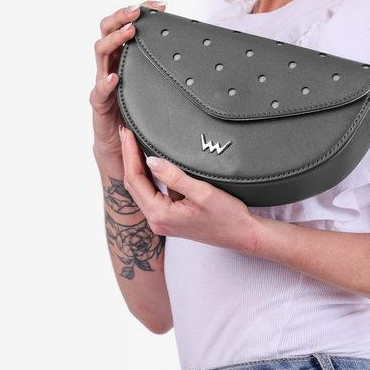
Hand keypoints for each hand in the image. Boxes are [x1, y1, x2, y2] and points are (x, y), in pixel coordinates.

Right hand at [90, 0, 165, 158]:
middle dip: (122, 16)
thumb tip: (200, 56)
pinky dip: (105, 82)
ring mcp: (102, 82)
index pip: (127, 24)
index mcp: (125, 56)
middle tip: (138, 10)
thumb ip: (167, 69)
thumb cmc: (138, 111)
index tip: (160, 5)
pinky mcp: (99, 104)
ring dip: (115, 39)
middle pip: (107, 30)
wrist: (121, 144)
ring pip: (100, 52)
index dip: (141, 11)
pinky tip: (114, 77)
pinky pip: (98, 91)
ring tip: (130, 31)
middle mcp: (111, 64)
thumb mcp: (156, 84)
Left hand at [118, 124, 258, 253]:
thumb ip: (174, 176)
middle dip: (129, 158)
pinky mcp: (170, 219)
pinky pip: (152, 195)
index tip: (128, 134)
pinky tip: (150, 163)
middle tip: (126, 134)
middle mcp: (157, 221)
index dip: (130, 155)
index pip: (135, 180)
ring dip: (137, 167)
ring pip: (141, 190)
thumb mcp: (202, 192)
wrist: (242, 234)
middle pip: (133, 185)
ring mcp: (162, 221)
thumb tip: (151, 160)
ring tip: (134, 144)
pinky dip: (148, 178)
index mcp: (160, 214)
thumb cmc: (227, 216)